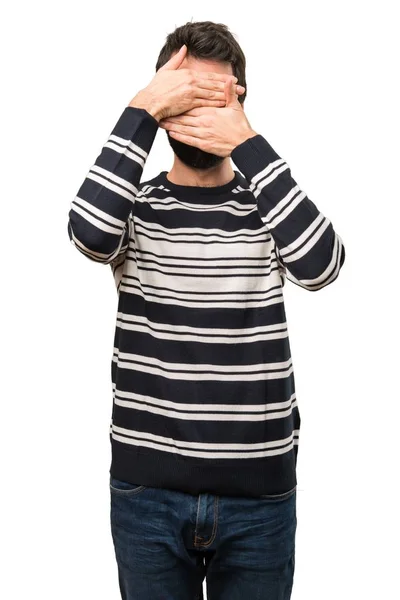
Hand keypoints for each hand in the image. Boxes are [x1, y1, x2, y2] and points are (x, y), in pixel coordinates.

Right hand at [129, 45, 244, 121]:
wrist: (150, 102)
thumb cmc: (156, 89)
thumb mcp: (166, 70)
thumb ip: (177, 59)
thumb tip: (183, 48)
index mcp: (188, 74)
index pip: (209, 76)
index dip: (222, 78)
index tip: (233, 79)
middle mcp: (192, 82)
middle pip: (215, 84)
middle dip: (229, 87)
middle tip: (241, 88)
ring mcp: (192, 93)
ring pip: (213, 93)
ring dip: (226, 95)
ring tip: (237, 97)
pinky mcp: (190, 104)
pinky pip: (206, 104)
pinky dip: (216, 104)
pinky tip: (225, 105)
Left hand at [159, 78, 257, 155]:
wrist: (244, 144)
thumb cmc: (240, 126)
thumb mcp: (235, 107)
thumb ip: (229, 93)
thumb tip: (229, 80)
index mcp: (210, 112)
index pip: (191, 105)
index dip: (179, 102)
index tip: (170, 99)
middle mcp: (204, 122)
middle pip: (183, 116)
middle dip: (171, 114)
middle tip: (160, 110)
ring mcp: (203, 134)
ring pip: (183, 128)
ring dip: (171, 125)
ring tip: (161, 122)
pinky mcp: (204, 144)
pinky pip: (188, 140)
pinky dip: (179, 136)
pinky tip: (171, 133)